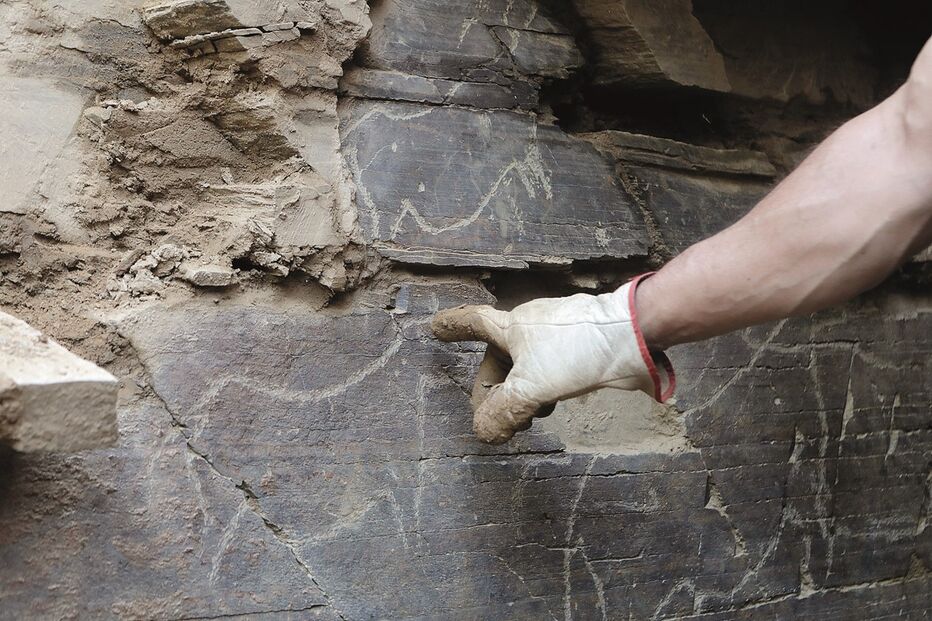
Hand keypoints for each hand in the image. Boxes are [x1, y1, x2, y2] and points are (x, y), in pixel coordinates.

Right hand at [432, 275, 674, 443]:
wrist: (635, 336)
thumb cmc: (579, 351)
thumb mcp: (532, 387)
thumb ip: (503, 412)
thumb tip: (484, 432)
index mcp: (513, 328)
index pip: (473, 323)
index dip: (452, 327)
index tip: (435, 329)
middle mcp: (532, 328)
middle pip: (500, 359)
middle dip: (495, 389)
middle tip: (497, 418)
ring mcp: (558, 335)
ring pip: (527, 367)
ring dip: (522, 394)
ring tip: (531, 416)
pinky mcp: (580, 346)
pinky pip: (551, 368)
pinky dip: (545, 389)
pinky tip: (555, 404)